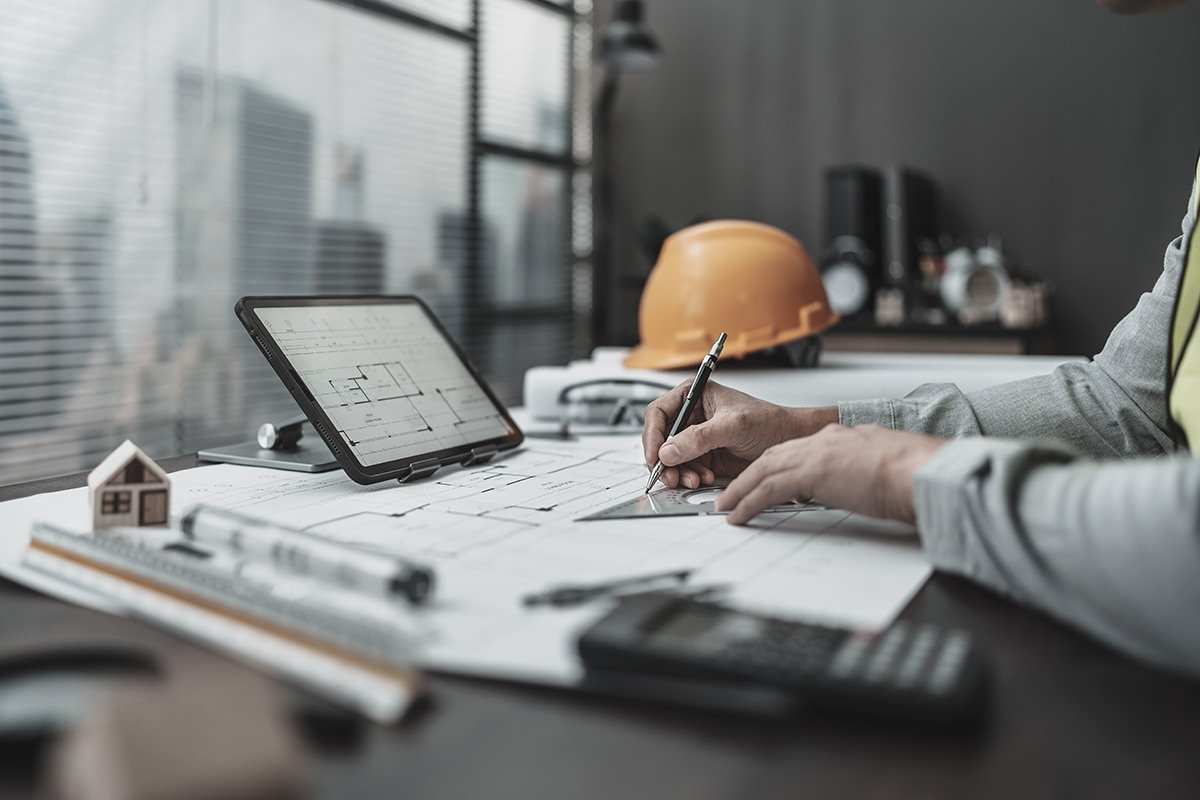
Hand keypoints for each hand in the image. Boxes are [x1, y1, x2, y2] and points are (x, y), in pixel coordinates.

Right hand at [641, 380, 837, 489]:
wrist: (790, 441)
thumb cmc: (769, 422)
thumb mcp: (733, 426)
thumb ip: (699, 438)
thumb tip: (669, 450)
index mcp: (694, 395)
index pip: (659, 413)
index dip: (653, 435)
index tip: (655, 455)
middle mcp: (692, 416)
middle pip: (661, 439)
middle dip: (664, 459)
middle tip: (671, 475)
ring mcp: (696, 438)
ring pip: (670, 458)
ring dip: (677, 472)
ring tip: (693, 479)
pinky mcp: (704, 457)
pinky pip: (684, 470)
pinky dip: (688, 477)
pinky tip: (702, 479)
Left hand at [714, 424, 947, 524]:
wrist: (924, 471)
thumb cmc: (915, 473)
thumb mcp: (884, 467)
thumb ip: (865, 471)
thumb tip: (861, 485)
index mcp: (843, 439)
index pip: (798, 451)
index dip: (777, 466)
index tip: (762, 480)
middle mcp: (825, 442)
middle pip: (773, 457)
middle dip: (749, 476)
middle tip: (731, 493)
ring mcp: (817, 455)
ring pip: (764, 471)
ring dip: (740, 491)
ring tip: (725, 508)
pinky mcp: (812, 474)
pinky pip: (769, 490)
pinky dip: (749, 502)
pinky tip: (739, 516)